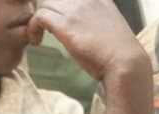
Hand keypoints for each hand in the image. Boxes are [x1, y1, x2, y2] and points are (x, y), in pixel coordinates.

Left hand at [30, 0, 146, 80]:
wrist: (125, 62)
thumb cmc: (117, 53)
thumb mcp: (107, 28)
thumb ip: (93, 21)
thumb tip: (80, 29)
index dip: (59, 8)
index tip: (56, 23)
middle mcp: (87, 0)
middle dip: (47, 13)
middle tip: (46, 30)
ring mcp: (77, 10)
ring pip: (45, 4)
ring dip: (37, 21)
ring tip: (39, 37)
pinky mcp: (67, 23)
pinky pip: (39, 16)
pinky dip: (33, 28)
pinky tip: (37, 41)